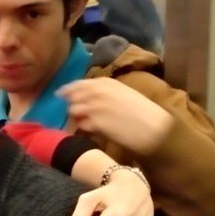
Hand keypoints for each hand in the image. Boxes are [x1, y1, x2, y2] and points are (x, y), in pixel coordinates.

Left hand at [57, 79, 172, 156]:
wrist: (153, 127)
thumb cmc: (143, 112)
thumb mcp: (124, 93)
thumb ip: (105, 92)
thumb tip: (90, 96)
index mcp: (105, 83)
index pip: (79, 84)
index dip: (69, 90)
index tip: (62, 94)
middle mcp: (97, 92)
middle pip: (72, 96)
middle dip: (72, 105)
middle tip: (77, 115)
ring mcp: (94, 107)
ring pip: (72, 111)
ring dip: (76, 118)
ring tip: (85, 125)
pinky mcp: (94, 123)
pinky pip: (80, 125)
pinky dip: (82, 129)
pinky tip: (90, 132)